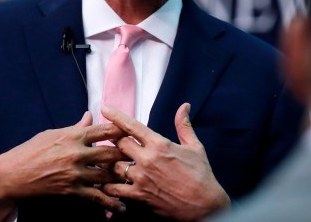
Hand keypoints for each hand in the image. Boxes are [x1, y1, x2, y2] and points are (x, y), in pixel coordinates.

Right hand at [0, 111, 127, 220]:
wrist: (13, 175)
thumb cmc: (31, 151)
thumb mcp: (53, 134)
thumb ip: (76, 127)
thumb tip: (90, 115)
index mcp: (73, 135)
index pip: (105, 130)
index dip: (123, 131)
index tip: (135, 133)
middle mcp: (77, 153)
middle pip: (112, 153)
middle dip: (128, 156)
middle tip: (142, 159)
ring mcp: (75, 173)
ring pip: (107, 176)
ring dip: (123, 179)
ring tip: (138, 182)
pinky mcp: (71, 190)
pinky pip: (96, 197)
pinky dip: (110, 203)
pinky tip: (121, 207)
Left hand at [101, 103, 230, 220]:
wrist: (205, 205)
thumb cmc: (201, 175)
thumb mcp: (195, 146)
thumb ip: (184, 125)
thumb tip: (184, 106)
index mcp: (159, 144)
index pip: (132, 126)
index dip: (116, 117)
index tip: (105, 110)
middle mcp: (147, 159)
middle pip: (119, 143)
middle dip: (112, 140)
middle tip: (108, 139)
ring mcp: (142, 178)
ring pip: (113, 166)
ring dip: (109, 163)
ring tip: (105, 161)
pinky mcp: (140, 195)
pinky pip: (116, 189)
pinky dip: (108, 187)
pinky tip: (105, 185)